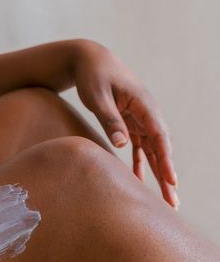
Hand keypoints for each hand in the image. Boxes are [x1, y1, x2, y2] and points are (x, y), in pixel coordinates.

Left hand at [73, 40, 178, 208]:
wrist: (88, 60)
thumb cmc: (92, 76)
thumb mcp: (98, 97)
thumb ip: (110, 120)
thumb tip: (122, 145)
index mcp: (143, 104)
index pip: (159, 137)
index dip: (166, 160)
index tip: (171, 181)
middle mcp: (146, 112)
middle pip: (160, 148)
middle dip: (166, 175)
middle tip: (173, 202)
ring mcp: (139, 118)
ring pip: (152, 150)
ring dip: (157, 173)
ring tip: (164, 197)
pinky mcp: (129, 122)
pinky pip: (138, 146)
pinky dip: (140, 163)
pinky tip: (140, 181)